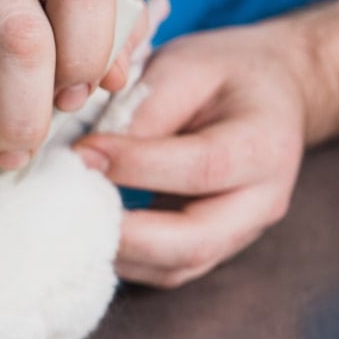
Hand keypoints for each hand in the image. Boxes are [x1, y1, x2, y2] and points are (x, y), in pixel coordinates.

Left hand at [74, 24, 307, 287]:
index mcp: (262, 146)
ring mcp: (237, 234)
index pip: (202, 168)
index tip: (81, 153)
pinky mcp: (210, 248)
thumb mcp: (186, 68)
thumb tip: (95, 156)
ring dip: (115, 253)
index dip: (136, 165)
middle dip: (123, 233)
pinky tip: (83, 232)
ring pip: (175, 267)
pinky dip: (121, 258)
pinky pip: (163, 270)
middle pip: (194, 241)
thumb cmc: (223, 74)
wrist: (272, 93)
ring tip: (66, 223)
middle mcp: (259, 203)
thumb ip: (147, 110)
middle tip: (67, 207)